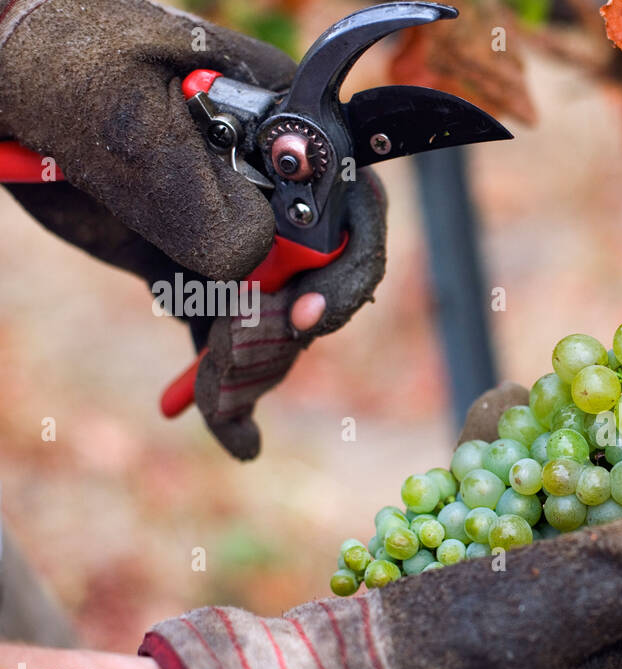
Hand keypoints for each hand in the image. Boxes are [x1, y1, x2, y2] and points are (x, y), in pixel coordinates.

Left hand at [0, 0, 386, 458]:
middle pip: (320, 274)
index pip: (351, 205)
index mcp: (281, 124)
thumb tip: (251, 261)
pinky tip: (235, 434)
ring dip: (249, 371)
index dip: (342, 268)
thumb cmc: (53, 64)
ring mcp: (233, 226)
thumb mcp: (117, 111)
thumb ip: (189, 183)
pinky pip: (224, 331)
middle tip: (234, 380)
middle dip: (284, 335)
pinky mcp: (192, 264)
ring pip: (272, 315)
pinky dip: (226, 383)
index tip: (301, 316)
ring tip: (217, 410)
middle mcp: (272, 181)